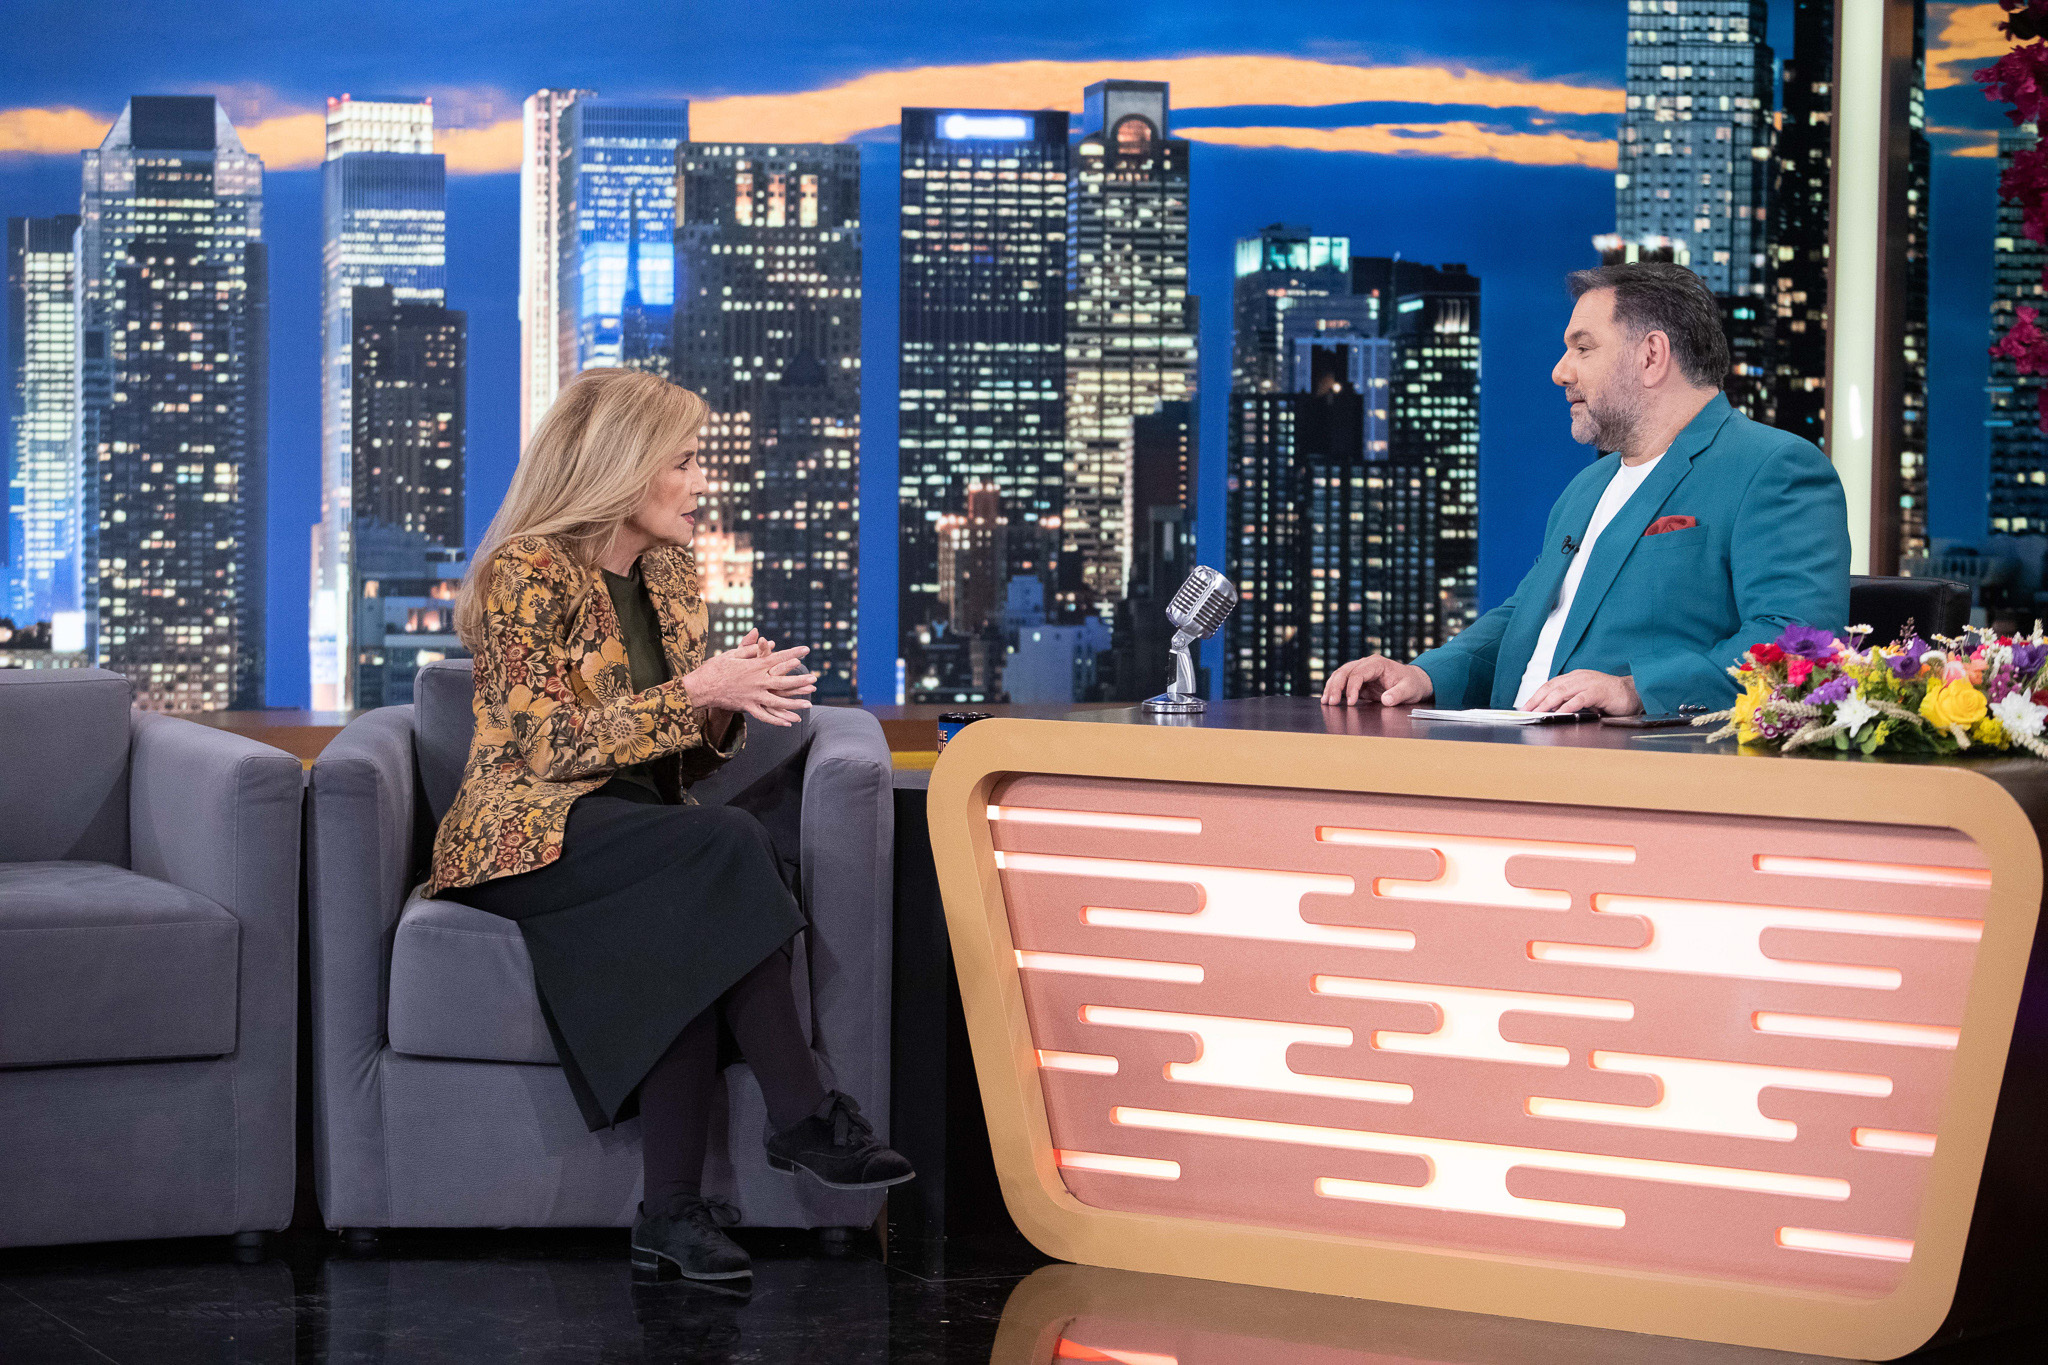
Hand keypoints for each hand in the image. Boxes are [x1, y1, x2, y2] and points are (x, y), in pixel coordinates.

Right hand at [682, 633, 817, 727]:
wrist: (701, 687)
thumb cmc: (715, 668)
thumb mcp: (732, 654)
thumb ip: (750, 648)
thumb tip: (764, 640)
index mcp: (755, 666)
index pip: (779, 658)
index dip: (793, 654)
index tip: (806, 650)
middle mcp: (757, 681)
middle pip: (783, 681)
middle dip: (800, 681)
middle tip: (814, 679)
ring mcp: (753, 696)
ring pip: (778, 701)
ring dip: (794, 703)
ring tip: (809, 704)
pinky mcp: (748, 707)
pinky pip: (766, 716)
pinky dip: (778, 720)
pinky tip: (789, 722)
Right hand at [1320, 655, 1434, 706]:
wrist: (1413, 682)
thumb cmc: (1412, 684)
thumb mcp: (1409, 690)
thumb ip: (1398, 694)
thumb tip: (1386, 700)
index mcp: (1377, 663)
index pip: (1358, 673)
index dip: (1352, 687)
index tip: (1350, 702)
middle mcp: (1366, 664)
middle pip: (1345, 671)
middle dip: (1335, 686)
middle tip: (1330, 702)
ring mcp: (1361, 671)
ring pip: (1340, 675)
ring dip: (1331, 687)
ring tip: (1325, 701)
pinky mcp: (1359, 681)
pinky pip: (1343, 682)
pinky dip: (1334, 689)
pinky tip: (1328, 698)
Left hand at [1521, 669, 1640, 715]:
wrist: (1633, 693)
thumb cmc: (1608, 697)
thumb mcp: (1584, 698)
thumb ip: (1569, 701)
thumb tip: (1551, 711)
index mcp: (1574, 678)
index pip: (1549, 685)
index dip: (1536, 696)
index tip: (1525, 707)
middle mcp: (1579, 677)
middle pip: (1552, 688)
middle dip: (1537, 700)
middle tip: (1526, 712)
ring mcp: (1588, 683)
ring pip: (1562, 692)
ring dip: (1547, 704)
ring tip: (1538, 713)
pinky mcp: (1598, 691)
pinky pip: (1579, 699)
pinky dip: (1567, 706)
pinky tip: (1559, 714)